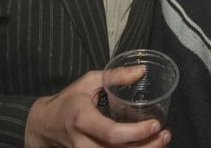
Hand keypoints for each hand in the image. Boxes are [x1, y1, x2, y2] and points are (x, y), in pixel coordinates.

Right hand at [25, 69, 170, 147]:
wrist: (44, 125)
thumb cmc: (68, 101)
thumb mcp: (88, 82)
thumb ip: (114, 76)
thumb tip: (141, 70)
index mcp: (83, 119)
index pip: (111, 133)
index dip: (136, 133)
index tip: (156, 124)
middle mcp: (84, 142)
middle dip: (146, 147)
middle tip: (166, 135)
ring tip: (162, 142)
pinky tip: (147, 147)